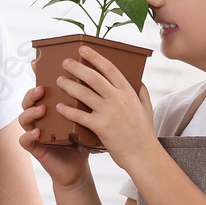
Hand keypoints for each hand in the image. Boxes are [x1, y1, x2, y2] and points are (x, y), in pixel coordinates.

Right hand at [16, 85, 90, 188]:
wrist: (78, 168)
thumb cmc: (81, 140)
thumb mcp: (84, 117)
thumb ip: (86, 100)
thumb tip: (100, 78)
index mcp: (50, 107)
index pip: (40, 89)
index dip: (36, 77)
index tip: (37, 64)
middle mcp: (39, 117)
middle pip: (28, 101)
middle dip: (32, 93)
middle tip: (42, 89)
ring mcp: (34, 131)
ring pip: (23, 118)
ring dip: (30, 112)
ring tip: (42, 109)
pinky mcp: (34, 147)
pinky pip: (24, 140)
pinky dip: (28, 135)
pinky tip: (38, 131)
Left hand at [53, 46, 155, 168]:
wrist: (143, 155)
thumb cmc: (144, 132)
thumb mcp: (147, 108)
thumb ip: (141, 92)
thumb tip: (137, 80)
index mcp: (128, 92)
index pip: (109, 68)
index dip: (95, 57)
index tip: (83, 49)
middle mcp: (118, 99)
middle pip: (93, 77)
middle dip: (77, 67)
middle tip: (65, 62)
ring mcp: (109, 112)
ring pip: (84, 94)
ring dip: (69, 85)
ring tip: (59, 81)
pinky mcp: (101, 127)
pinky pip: (80, 115)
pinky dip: (67, 110)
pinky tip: (59, 107)